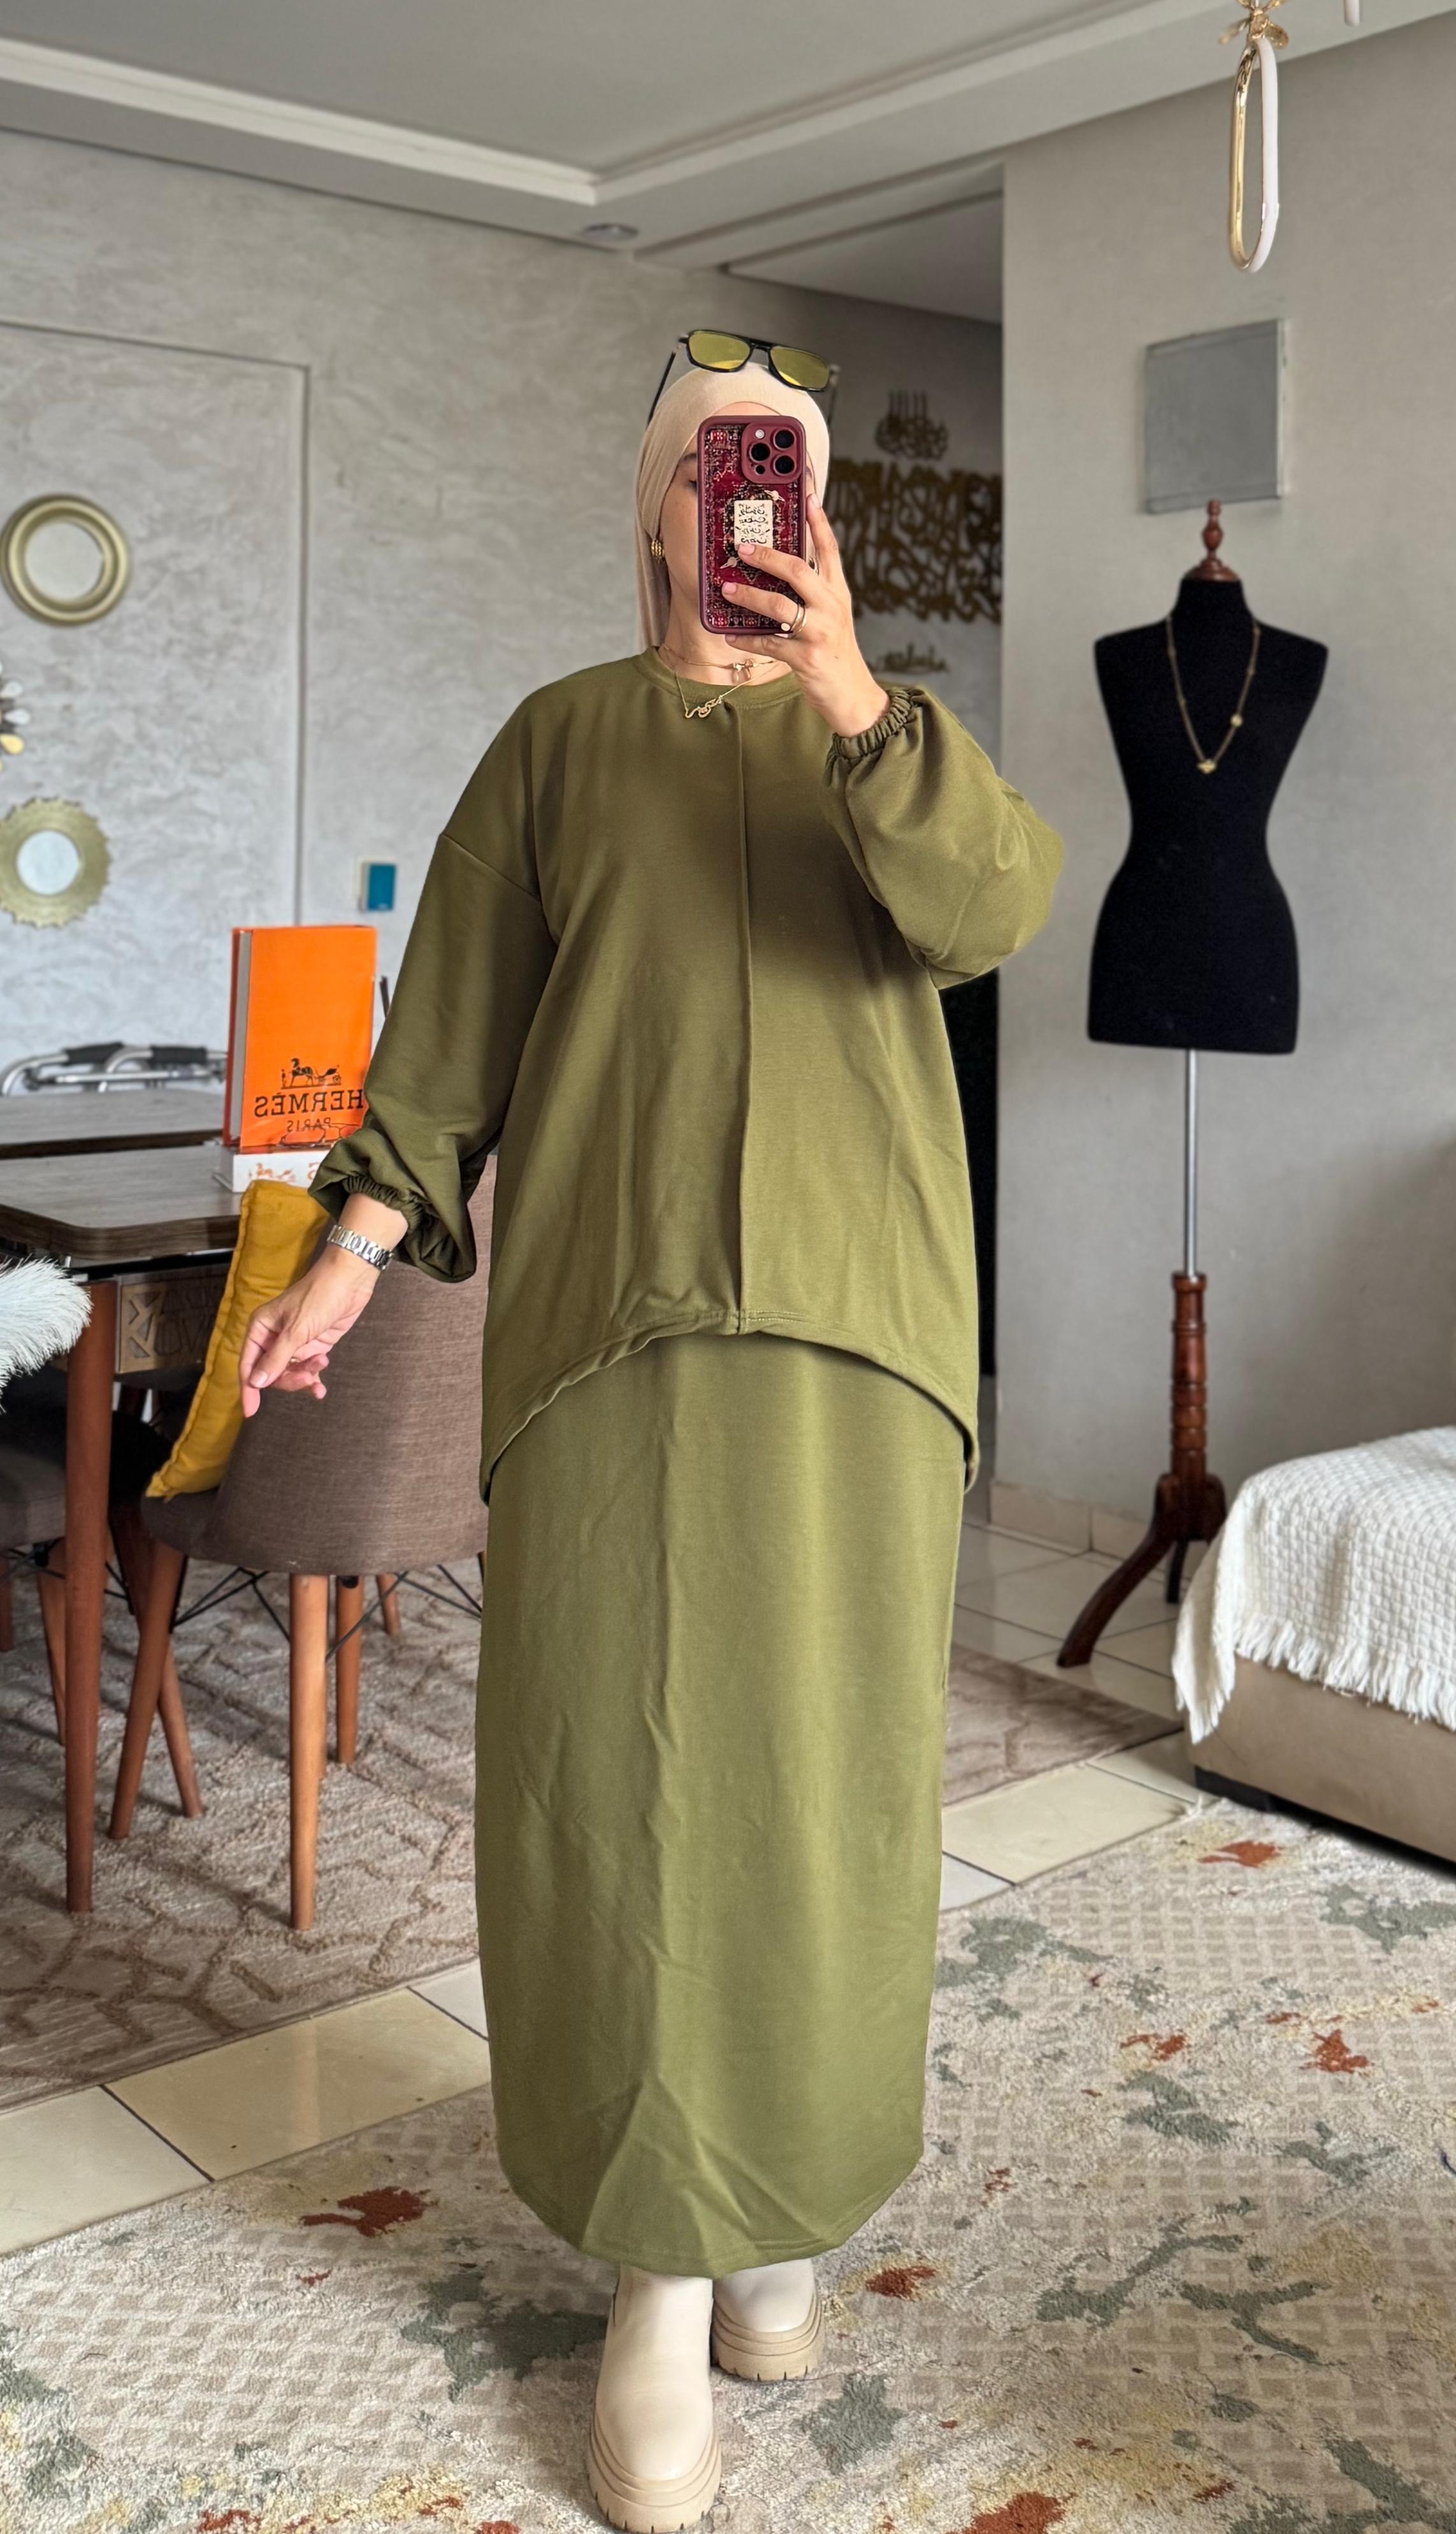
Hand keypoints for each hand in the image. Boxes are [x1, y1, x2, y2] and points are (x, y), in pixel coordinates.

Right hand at [237, 1252, 378, 1417]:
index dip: (249, 1388)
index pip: (248, 1364)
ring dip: (305, 1376)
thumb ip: (276, 1359)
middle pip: (271, 1373)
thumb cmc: (319, 1295)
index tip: (251, 1411)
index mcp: (261, 1328)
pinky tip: (321, 1387)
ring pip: (290, 1373)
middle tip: (307, 1378)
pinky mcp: (313, 1345)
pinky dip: (314, 1377)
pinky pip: (307, 1369)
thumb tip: (256, 1383)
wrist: (351, 1280)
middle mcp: (274, 1337)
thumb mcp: (296, 1330)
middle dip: (288, 1379)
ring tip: (321, 1364)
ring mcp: (294, 1342)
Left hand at [721, 492, 889, 740]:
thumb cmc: (836, 653)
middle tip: (742, 546)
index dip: (818, 521)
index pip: (830, 549)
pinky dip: (747, 639)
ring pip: (779, 605)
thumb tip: (780, 569)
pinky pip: (769, 644)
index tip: (807, 494)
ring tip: (726, 588)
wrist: (853, 697)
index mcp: (838, 593)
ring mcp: (820, 633)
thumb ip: (814, 592)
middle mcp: (831, 607)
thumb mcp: (832, 617)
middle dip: (768, 555)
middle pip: (799, 570)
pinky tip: (731, 636)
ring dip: (749, 595)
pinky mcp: (807, 659)